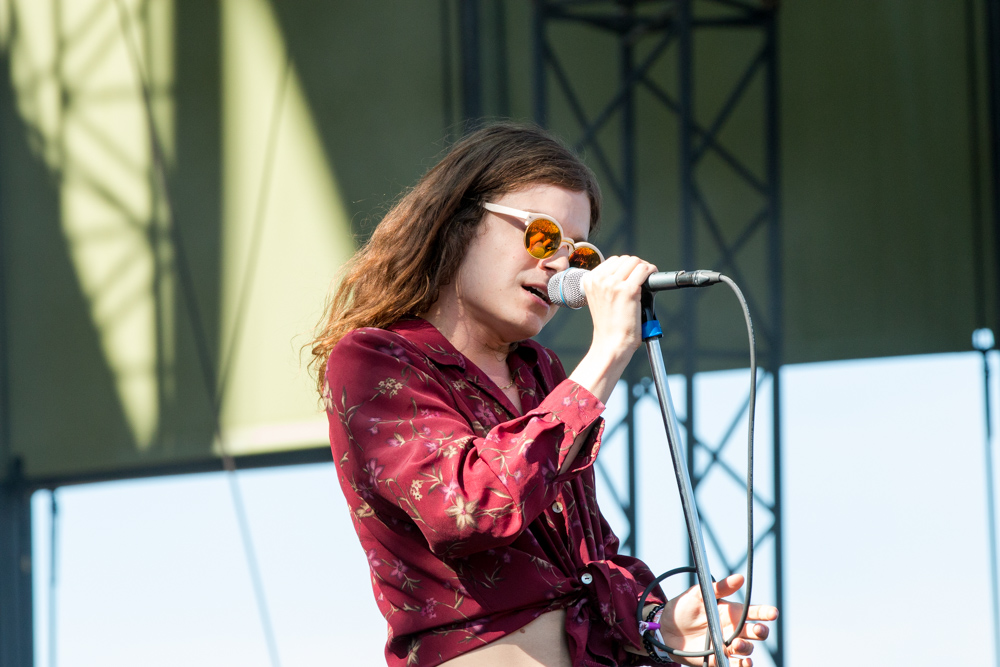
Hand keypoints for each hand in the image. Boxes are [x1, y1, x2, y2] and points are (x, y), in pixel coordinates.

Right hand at [580, 255, 657, 358]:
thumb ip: (607, 284)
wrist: (611, 344)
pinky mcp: (628, 290)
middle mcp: (600, 280)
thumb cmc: (609, 326)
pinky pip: (644, 270)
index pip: (613, 261)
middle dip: (636, 267)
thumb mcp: (600, 299)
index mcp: (590, 280)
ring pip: (635, 262)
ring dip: (644, 268)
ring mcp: (613, 284)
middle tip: (642, 278)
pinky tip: (652, 280)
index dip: (627, 267)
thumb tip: (628, 272)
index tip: (633, 275)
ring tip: (646, 280)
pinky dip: (651, 272)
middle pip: (625, 259)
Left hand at [660, 574, 777, 666]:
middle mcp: (733, 629)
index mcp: (731, 612)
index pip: (754, 612)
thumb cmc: (684, 608)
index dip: (765, 612)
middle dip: (760, 631)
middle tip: (756, 630)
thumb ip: (719, 587)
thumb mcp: (698, 594)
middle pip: (756, 632)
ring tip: (736, 645)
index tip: (773, 612)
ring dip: (747, 648)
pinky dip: (742, 666)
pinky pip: (736, 665)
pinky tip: (744, 663)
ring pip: (748, 649)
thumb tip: (739, 578)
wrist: (665, 628)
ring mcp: (727, 645)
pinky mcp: (719, 659)